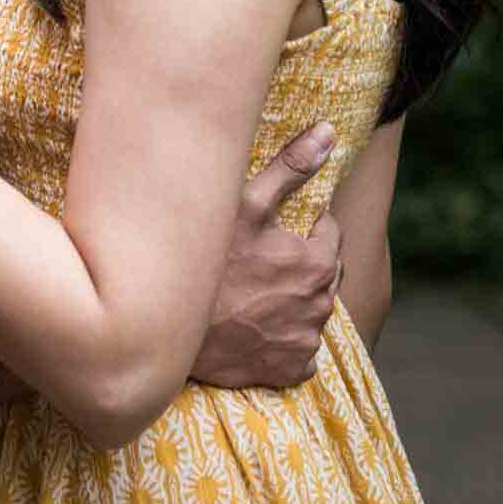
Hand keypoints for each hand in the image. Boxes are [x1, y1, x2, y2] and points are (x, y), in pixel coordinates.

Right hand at [190, 122, 342, 390]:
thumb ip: (292, 167)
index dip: (301, 226)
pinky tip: (256, 323)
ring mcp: (305, 342)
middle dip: (302, 262)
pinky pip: (300, 350)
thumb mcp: (247, 201)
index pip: (329, 233)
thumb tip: (329, 132)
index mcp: (318, 262)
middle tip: (261, 256)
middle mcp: (320, 305)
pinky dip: (286, 338)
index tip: (272, 228)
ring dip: (294, 300)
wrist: (173, 327)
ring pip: (312, 311)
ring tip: (255, 289)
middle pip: (323, 272)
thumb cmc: (210, 258)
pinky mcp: (289, 371)